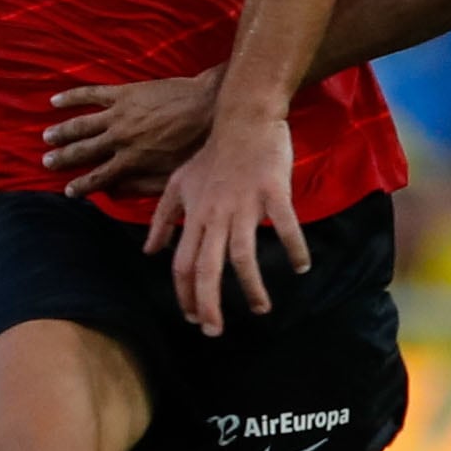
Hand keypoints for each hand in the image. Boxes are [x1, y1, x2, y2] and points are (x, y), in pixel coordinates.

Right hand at [44, 71, 219, 198]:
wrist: (208, 107)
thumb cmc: (195, 144)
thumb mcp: (172, 175)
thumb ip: (143, 186)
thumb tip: (118, 192)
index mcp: (131, 161)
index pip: (98, 178)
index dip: (81, 186)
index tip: (68, 191)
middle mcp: (119, 139)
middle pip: (83, 151)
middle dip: (63, 159)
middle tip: (46, 163)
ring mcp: (119, 115)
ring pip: (81, 125)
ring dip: (62, 132)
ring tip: (46, 137)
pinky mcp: (123, 93)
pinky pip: (91, 94)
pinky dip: (71, 97)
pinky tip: (55, 101)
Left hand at [146, 116, 306, 335]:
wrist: (242, 118)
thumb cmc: (212, 153)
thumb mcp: (177, 184)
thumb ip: (162, 219)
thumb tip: (149, 252)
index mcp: (195, 216)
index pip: (183, 265)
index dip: (185, 295)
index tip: (194, 318)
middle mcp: (215, 215)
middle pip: (207, 269)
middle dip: (208, 305)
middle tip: (214, 332)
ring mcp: (244, 205)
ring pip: (242, 255)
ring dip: (251, 287)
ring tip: (260, 309)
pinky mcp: (272, 192)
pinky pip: (285, 226)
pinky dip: (294, 248)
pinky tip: (300, 266)